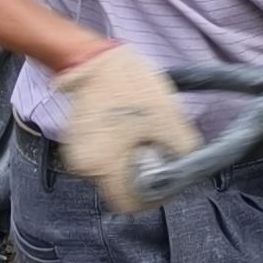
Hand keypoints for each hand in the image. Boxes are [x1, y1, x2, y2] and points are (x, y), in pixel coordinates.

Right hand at [56, 46, 199, 214]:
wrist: (97, 58)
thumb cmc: (129, 84)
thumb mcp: (167, 118)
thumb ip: (181, 151)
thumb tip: (186, 170)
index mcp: (103, 164)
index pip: (129, 204)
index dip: (152, 198)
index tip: (166, 185)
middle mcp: (84, 166)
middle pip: (120, 189)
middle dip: (142, 176)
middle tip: (158, 155)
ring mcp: (77, 154)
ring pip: (111, 174)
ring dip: (130, 163)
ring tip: (143, 138)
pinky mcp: (77, 143)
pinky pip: (102, 159)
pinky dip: (118, 152)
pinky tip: (129, 132)